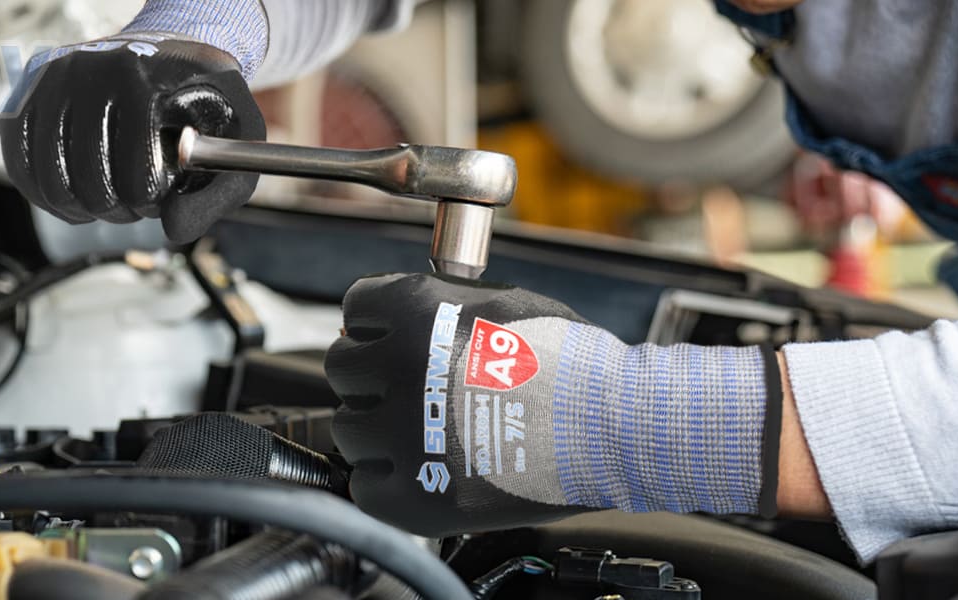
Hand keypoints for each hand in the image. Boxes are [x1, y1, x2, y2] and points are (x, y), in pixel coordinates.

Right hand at [0, 34, 264, 242]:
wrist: (170, 53)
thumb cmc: (206, 103)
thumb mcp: (238, 140)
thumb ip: (218, 193)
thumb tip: (172, 230)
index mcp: (146, 78)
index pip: (137, 173)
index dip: (150, 200)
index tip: (160, 193)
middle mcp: (90, 71)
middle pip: (91, 182)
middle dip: (118, 209)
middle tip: (137, 202)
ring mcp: (51, 81)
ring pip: (51, 181)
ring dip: (83, 209)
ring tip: (110, 201)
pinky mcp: (25, 95)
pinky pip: (20, 167)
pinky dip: (49, 197)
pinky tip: (77, 198)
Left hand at [327, 273, 778, 536]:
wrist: (614, 426)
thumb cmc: (571, 364)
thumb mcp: (499, 302)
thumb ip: (436, 308)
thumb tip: (389, 322)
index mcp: (416, 309)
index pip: (357, 310)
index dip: (377, 329)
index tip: (393, 345)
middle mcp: (395, 364)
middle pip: (343, 368)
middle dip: (373, 379)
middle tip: (412, 394)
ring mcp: (398, 432)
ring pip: (346, 427)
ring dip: (375, 430)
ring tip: (422, 435)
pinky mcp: (409, 492)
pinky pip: (363, 484)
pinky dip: (386, 481)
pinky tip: (422, 471)